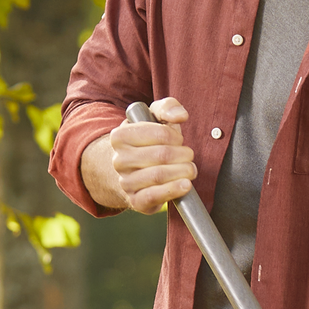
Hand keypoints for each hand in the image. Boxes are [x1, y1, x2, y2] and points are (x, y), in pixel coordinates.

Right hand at [85, 96, 195, 212]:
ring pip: (159, 175)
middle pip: (161, 155)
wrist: (133, 170)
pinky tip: (185, 185)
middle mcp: (119, 160)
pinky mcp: (135, 200)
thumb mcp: (154, 117)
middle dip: (183, 155)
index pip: (159, 134)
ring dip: (183, 172)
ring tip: (190, 169)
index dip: (176, 137)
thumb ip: (168, 107)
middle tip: (189, 156)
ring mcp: (125, 182)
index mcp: (120, 136)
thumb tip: (180, 116)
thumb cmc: (149, 141)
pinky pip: (153, 197)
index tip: (179, 140)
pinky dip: (173, 190)